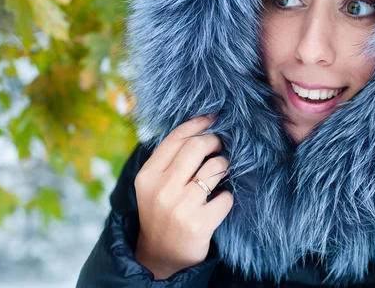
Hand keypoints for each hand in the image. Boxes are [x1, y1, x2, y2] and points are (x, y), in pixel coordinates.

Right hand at [134, 114, 232, 279]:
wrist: (161, 256)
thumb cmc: (162, 212)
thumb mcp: (154, 184)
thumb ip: (171, 159)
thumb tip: (202, 128)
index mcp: (147, 176)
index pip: (175, 138)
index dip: (197, 123)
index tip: (213, 117)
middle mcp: (162, 190)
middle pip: (197, 147)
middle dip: (214, 141)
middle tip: (219, 145)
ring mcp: (181, 207)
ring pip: (215, 168)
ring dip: (223, 167)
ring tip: (220, 173)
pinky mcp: (200, 224)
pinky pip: (226, 196)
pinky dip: (227, 196)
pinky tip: (218, 201)